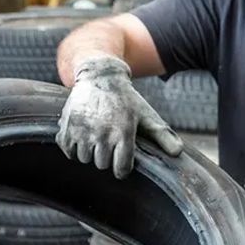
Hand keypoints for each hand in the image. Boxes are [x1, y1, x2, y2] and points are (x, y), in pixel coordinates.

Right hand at [56, 55, 182, 178]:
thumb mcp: (146, 115)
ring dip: (90, 153)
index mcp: (124, 132)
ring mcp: (82, 129)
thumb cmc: (127, 100)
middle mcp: (102, 132)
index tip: (122, 162)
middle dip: (106, 158)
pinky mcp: (66, 126)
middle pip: (102, 165)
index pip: (120, 169)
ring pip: (84, 159)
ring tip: (95, 139)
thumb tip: (178, 153)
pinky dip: (73, 148)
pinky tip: (82, 137)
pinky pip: (68, 151)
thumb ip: (163, 135)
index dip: (122, 168)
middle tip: (108, 143)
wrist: (99, 75)